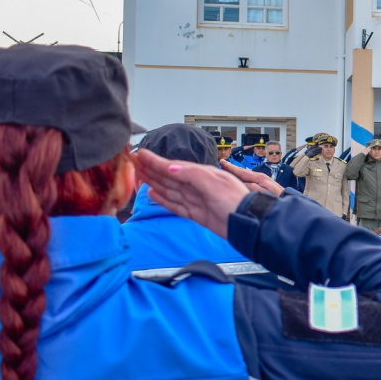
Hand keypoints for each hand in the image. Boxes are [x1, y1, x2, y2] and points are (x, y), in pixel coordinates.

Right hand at [132, 149, 249, 238]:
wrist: (248, 224)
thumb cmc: (235, 200)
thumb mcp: (213, 183)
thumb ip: (191, 174)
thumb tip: (169, 168)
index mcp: (203, 174)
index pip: (174, 166)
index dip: (156, 162)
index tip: (139, 155)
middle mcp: (198, 186)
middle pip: (170, 177)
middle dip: (151, 170)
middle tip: (132, 164)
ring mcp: (197, 200)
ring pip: (170, 190)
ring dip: (154, 183)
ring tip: (138, 176)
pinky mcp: (197, 214)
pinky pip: (176, 205)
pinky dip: (164, 200)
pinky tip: (153, 194)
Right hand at [220, 160, 282, 196]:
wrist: (287, 203)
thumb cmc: (275, 199)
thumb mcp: (260, 193)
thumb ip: (249, 187)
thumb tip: (239, 182)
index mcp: (258, 177)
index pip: (240, 171)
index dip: (230, 167)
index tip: (222, 162)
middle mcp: (260, 177)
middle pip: (242, 172)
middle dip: (232, 169)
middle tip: (222, 165)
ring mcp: (263, 181)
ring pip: (246, 176)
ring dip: (237, 174)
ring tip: (228, 172)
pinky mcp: (264, 186)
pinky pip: (250, 181)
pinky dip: (242, 180)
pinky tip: (240, 182)